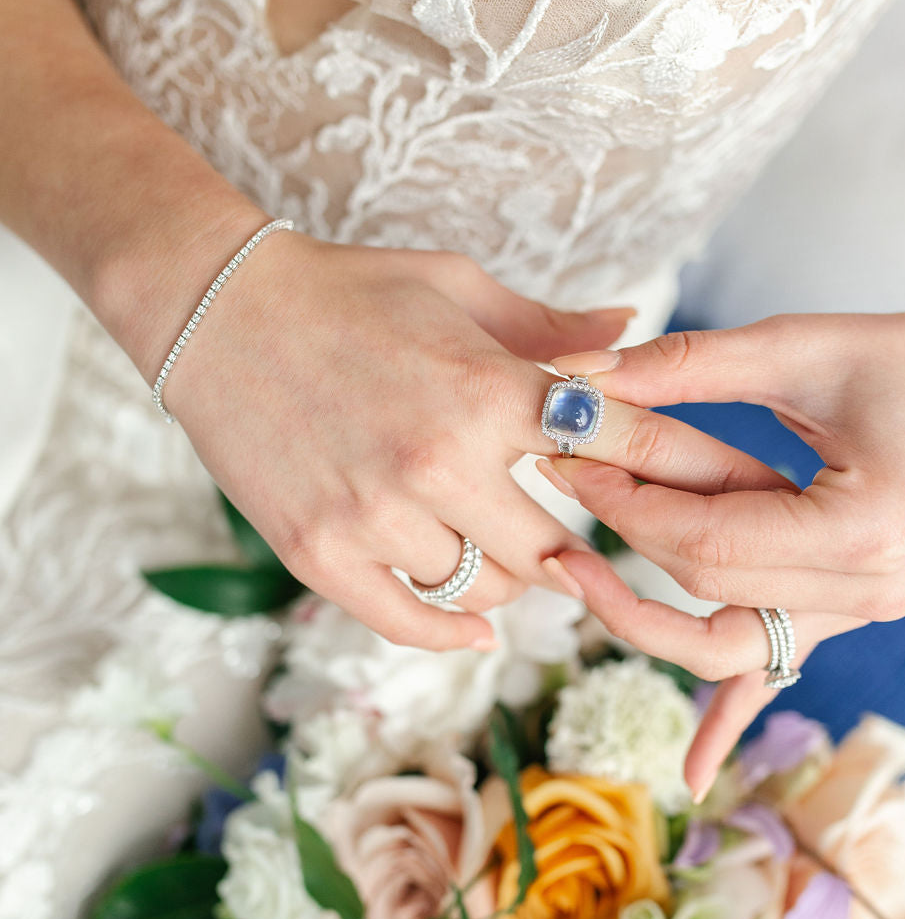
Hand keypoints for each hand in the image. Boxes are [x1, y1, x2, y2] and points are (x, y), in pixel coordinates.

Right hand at [164, 235, 787, 649]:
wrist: (219, 310)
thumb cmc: (348, 290)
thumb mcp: (458, 288)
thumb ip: (551, 327)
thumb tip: (634, 326)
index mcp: (488, 391)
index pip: (608, 455)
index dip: (652, 479)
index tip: (671, 498)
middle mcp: (439, 463)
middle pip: (553, 550)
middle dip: (574, 547)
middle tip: (579, 542)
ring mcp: (375, 515)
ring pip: (484, 591)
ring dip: (507, 581)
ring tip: (505, 556)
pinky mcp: (319, 552)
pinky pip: (406, 620)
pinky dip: (448, 630)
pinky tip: (475, 625)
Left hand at [539, 296, 904, 793]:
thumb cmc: (894, 356)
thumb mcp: (793, 346)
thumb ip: (686, 366)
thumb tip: (577, 377)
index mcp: (865, 530)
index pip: (709, 544)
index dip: (625, 509)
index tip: (566, 460)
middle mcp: (869, 591)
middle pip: (706, 591)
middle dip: (621, 542)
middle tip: (558, 484)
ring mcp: (859, 615)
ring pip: (723, 645)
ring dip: (643, 619)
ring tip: (570, 577)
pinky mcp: (842, 617)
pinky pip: (772, 677)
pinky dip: (727, 721)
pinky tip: (690, 775)